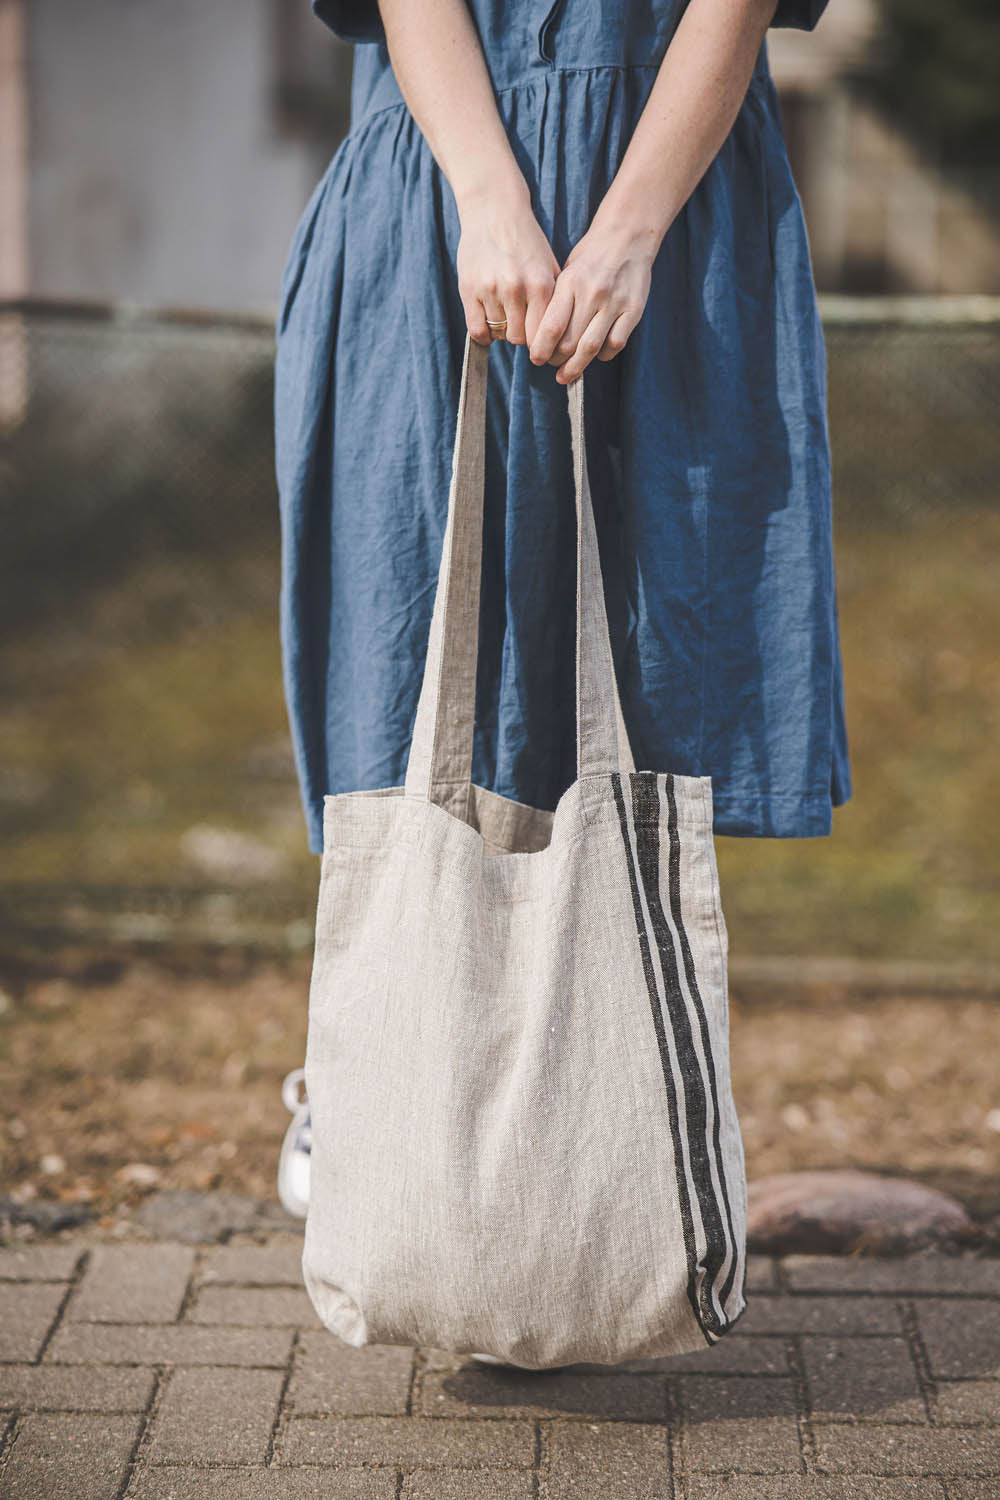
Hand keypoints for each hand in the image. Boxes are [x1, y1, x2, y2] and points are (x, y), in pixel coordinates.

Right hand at [456, 187, 561, 348]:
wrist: (494, 209)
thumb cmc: (525, 240)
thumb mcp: (549, 265)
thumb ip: (555, 298)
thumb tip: (560, 336)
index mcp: (541, 284)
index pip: (543, 334)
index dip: (541, 342)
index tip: (539, 341)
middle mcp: (516, 288)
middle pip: (520, 338)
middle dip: (521, 336)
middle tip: (520, 326)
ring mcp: (490, 289)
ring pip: (498, 333)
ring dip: (501, 331)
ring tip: (504, 316)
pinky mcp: (468, 289)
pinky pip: (476, 329)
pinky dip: (483, 334)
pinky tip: (488, 324)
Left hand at [528, 222, 654, 382]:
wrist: (628, 235)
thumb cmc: (591, 256)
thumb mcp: (566, 272)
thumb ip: (556, 303)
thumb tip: (541, 338)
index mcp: (571, 283)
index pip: (551, 327)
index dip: (541, 349)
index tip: (536, 359)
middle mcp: (592, 294)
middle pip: (569, 343)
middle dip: (556, 360)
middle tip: (551, 365)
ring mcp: (615, 303)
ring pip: (591, 348)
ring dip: (576, 367)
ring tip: (567, 374)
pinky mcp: (634, 310)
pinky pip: (615, 343)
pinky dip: (603, 355)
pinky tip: (595, 355)